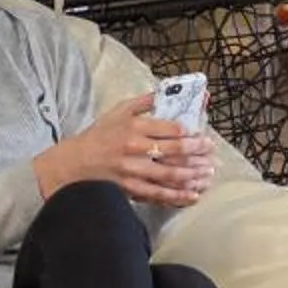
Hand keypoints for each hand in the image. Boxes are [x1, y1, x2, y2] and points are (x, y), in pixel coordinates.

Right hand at [36, 93, 216, 207]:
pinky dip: (178, 196)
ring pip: (170, 175)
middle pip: (174, 152)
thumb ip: (144, 102)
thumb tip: (168, 92)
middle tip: (212, 153)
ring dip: (193, 175)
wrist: (76, 162)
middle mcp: (135, 148)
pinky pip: (159, 194)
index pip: (169, 129)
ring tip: (208, 174)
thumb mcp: (119, 110)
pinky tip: (193, 195)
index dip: (191, 133)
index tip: (204, 136)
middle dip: (197, 152)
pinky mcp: (131, 189)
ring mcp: (133, 171)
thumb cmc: (100, 134)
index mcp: (134, 126)